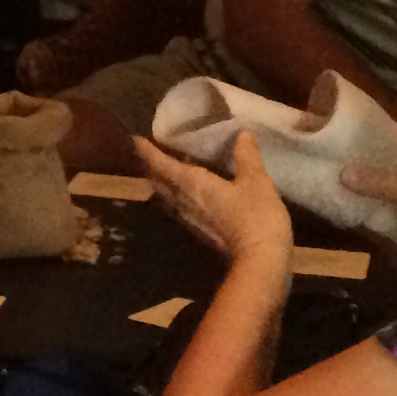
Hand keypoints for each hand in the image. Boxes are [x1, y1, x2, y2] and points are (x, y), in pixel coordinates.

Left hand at [132, 130, 292, 267]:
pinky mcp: (200, 230)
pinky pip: (179, 206)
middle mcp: (183, 201)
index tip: (136, 138)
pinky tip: (187, 191)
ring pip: (167, 195)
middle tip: (149, 149)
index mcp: (192, 184)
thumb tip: (242, 134)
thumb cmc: (256, 217)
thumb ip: (246, 157)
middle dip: (151, 165)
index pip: (161, 164)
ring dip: (162, 181)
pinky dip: (176, 194)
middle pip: (159, 181)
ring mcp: (190, 219)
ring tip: (165, 167)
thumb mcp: (256, 182)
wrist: (261, 262)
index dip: (147, 151)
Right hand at [344, 127, 396, 290]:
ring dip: (371, 178)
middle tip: (342, 148)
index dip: (383, 127)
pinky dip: (375, 198)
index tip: (354, 125)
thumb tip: (342, 172)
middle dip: (372, 154)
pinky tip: (351, 194)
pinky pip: (391, 199)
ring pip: (392, 179)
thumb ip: (377, 181)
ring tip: (340, 168)